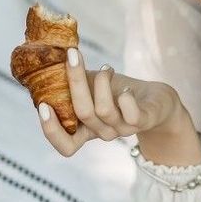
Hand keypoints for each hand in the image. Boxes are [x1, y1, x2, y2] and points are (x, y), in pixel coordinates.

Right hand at [38, 47, 188, 156]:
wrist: (156, 99)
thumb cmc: (118, 91)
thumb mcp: (91, 87)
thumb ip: (70, 84)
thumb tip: (47, 64)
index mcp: (87, 130)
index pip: (66, 146)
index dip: (52, 131)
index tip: (44, 105)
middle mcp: (103, 133)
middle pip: (83, 114)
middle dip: (75, 82)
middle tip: (72, 55)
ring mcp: (124, 129)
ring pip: (104, 110)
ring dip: (103, 82)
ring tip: (107, 68)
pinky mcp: (144, 121)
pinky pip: (131, 114)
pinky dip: (125, 97)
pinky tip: (126, 88)